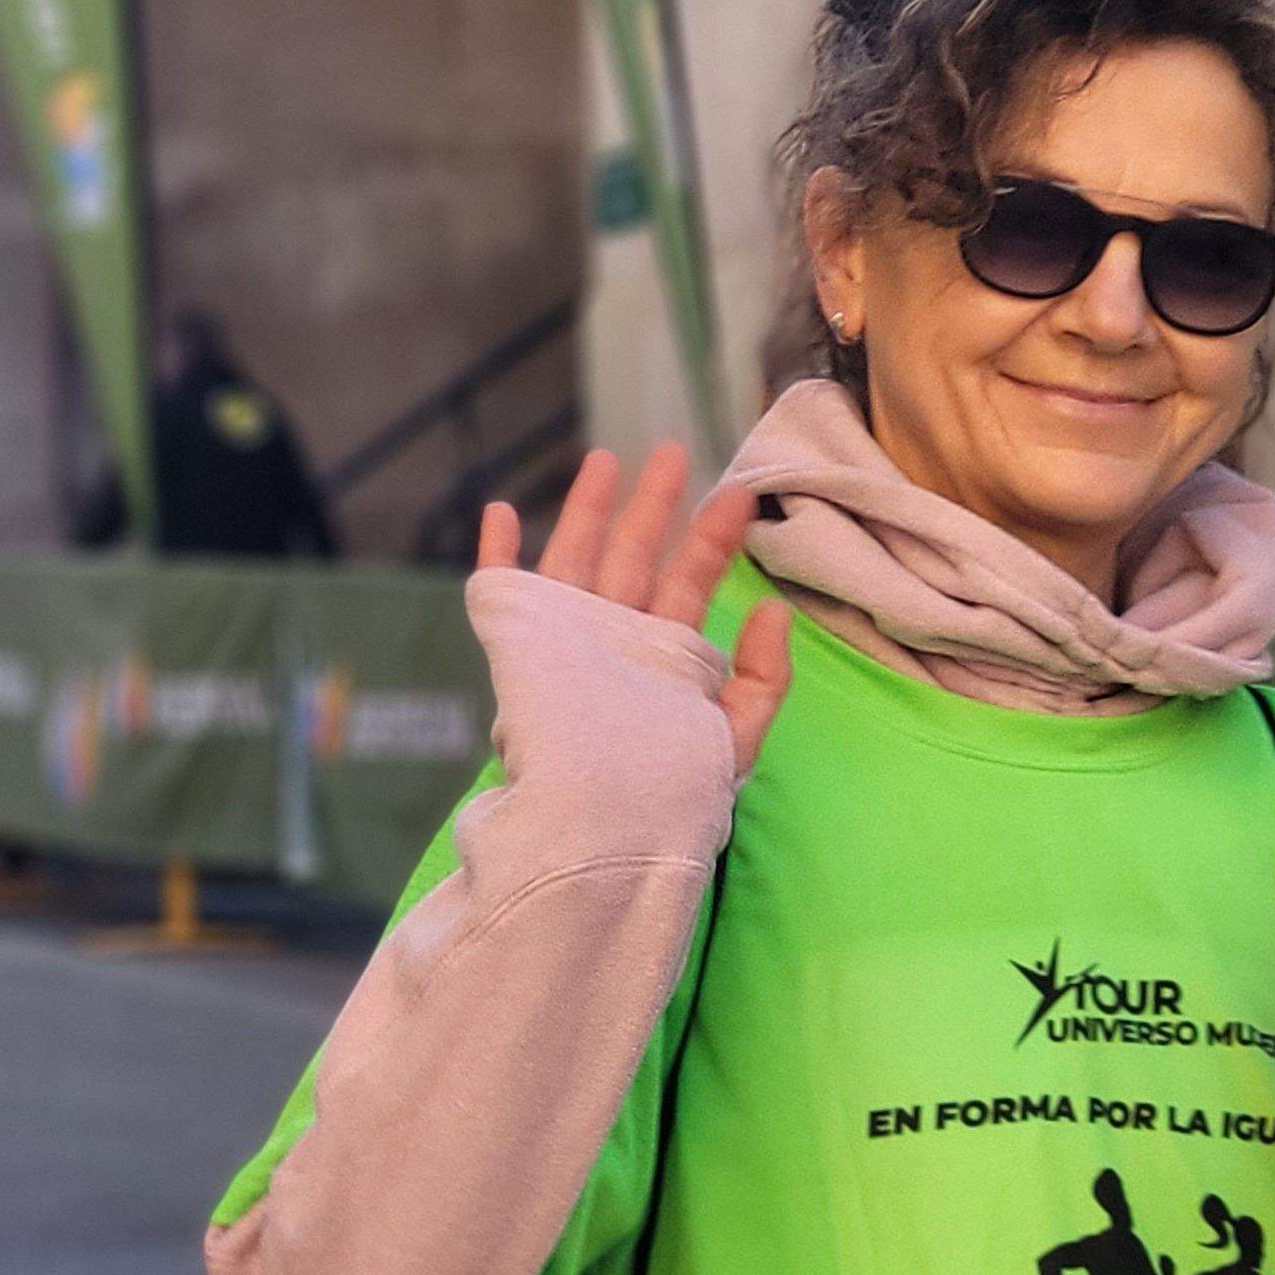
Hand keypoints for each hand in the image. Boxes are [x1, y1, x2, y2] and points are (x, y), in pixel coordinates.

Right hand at [479, 448, 791, 776]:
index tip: (738, 495)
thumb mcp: (734, 740)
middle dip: (653, 505)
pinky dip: (499, 550)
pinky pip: (504, 588)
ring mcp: (566, 640)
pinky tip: (503, 511)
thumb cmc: (667, 794)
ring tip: (603, 460)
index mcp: (663, 656)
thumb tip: (775, 609)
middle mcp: (615, 639)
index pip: (691, 583)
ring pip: (576, 558)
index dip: (713, 539)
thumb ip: (763, 679)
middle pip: (635, 556)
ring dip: (587, 509)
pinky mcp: (519, 647)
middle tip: (673, 450)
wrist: (595, 823)